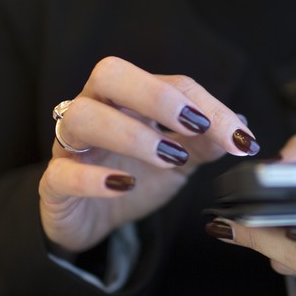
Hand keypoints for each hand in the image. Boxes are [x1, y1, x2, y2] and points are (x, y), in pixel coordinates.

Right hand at [39, 56, 259, 254]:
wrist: (92, 221)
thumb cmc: (133, 177)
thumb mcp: (178, 161)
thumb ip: (205, 144)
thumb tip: (242, 127)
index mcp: (128, 98)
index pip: (169, 83)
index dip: (207, 106)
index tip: (239, 137)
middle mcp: (94, 109)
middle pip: (109, 74)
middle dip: (155, 95)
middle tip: (194, 125)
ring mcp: (69, 145)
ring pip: (81, 116)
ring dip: (130, 134)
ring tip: (168, 158)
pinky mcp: (53, 184)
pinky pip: (61, 173)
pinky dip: (93, 178)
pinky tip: (124, 185)